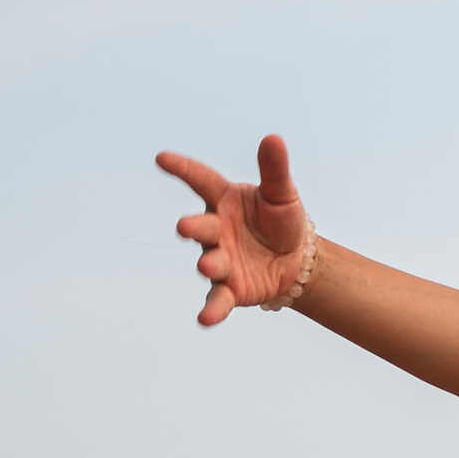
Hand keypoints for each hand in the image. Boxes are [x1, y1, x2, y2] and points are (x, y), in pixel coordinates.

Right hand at [157, 133, 310, 326]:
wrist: (296, 260)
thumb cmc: (281, 221)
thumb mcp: (282, 195)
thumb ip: (274, 169)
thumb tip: (273, 138)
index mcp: (224, 200)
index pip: (200, 180)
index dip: (182, 169)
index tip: (162, 158)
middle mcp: (215, 229)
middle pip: (201, 226)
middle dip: (193, 227)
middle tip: (185, 227)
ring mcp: (219, 259)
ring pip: (209, 262)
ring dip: (209, 264)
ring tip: (208, 265)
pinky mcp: (230, 288)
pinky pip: (218, 299)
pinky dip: (212, 310)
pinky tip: (205, 320)